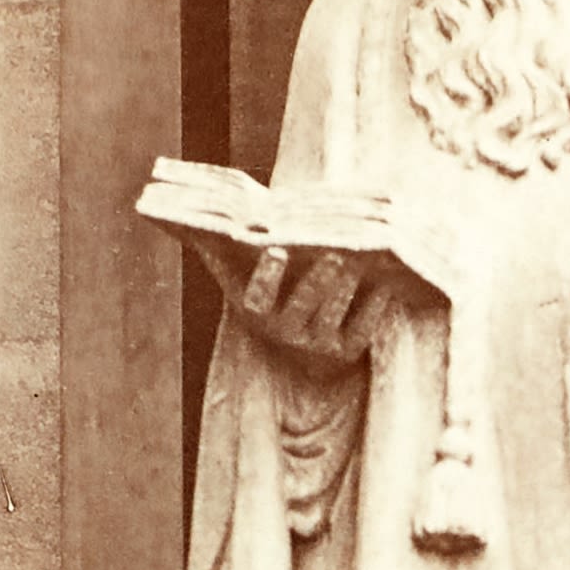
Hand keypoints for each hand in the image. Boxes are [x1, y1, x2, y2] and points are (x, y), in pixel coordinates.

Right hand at [221, 246, 386, 379]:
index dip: (266, 278)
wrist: (303, 351)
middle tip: (334, 255)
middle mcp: (283, 333)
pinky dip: (373, 308)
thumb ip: (225, 253)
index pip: (257, 299)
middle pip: (299, 307)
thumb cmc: (272, 295)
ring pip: (330, 317)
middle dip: (316, 281)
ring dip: (344, 289)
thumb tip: (184, 217)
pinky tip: (384, 284)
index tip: (277, 251)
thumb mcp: (245, 281)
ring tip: (359, 262)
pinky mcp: (345, 352)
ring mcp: (315, 345)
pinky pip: (360, 332)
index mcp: (257, 313)